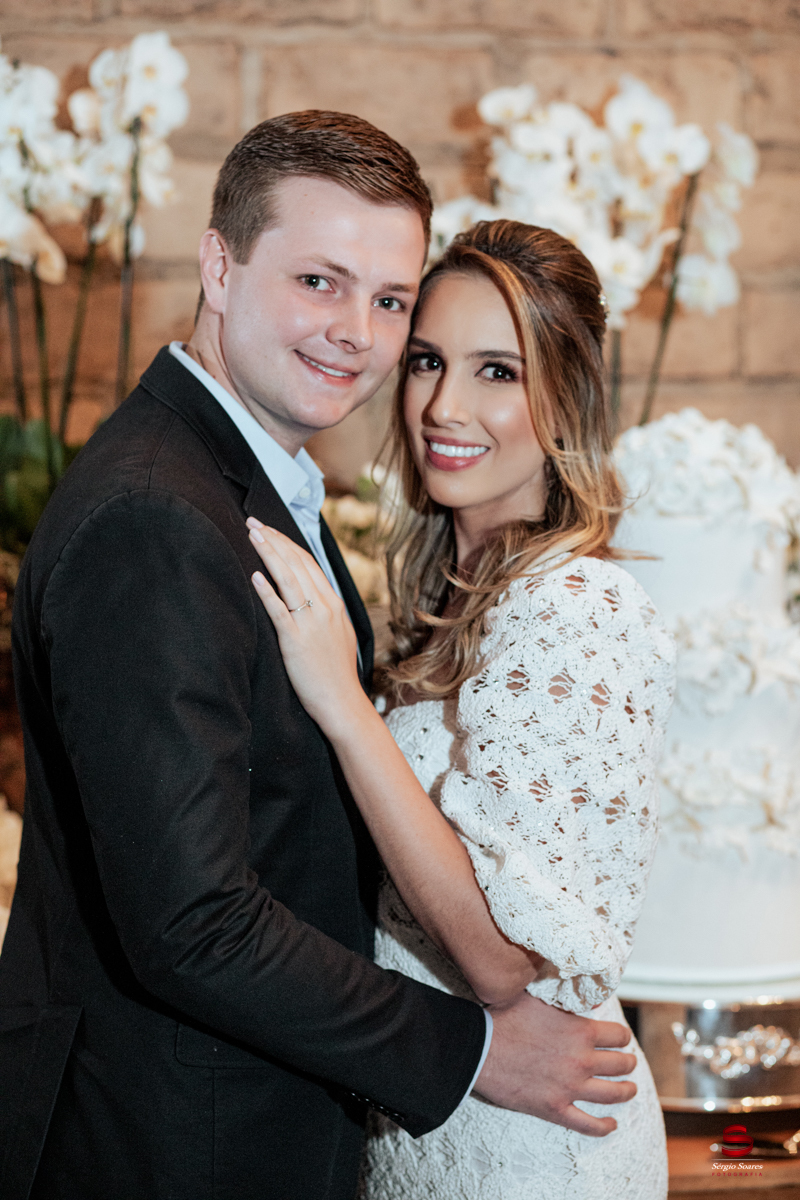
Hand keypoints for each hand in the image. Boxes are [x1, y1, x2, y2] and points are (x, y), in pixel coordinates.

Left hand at [247, 521, 366, 734]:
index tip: (269, 529)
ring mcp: (311, 622)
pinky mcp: (296, 640)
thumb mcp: (336, 633)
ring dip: (269, 554)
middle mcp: (324, 607)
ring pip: (288, 579)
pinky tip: (255, 576)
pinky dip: (267, 591)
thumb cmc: (335, 672)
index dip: (287, 543)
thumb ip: (323, 612)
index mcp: (333, 603)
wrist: (342, 701)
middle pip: (296, 563)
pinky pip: (280, 610)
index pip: (308, 562)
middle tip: (253, 522)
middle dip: (273, 540)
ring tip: (252, 536)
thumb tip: (307, 596)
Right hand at [475, 992, 636, 1136]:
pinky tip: (612, 1124)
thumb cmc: (504, 1018)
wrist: (479, 1049)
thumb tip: (589, 1000)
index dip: (622, 1036)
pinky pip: (589, 1124)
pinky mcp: (556, 1109)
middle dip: (628, 1062)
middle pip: (622, 1065)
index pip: (619, 1035)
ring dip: (626, 1091)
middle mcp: (582, 1060)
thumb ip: (566, 1000)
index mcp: (581, 1031)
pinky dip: (604, 1126)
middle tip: (628, 1062)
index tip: (620, 1039)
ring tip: (630, 1089)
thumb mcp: (538, 998)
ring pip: (613, 1094)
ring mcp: (571, 1088)